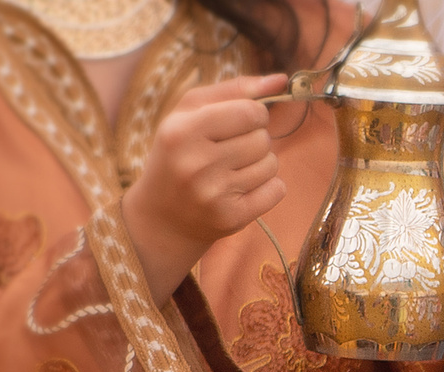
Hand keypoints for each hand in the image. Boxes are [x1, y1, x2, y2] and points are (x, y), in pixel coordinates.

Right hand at [120, 73, 287, 298]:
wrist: (162, 216)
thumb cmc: (178, 154)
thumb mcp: (190, 114)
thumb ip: (234, 90)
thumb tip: (280, 80)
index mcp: (181, 131)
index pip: (248, 112)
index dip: (254, 113)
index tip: (243, 120)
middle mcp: (196, 163)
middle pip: (262, 139)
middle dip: (255, 139)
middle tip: (231, 149)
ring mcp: (214, 194)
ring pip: (272, 164)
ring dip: (261, 163)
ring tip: (234, 169)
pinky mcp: (232, 218)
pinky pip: (278, 190)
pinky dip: (269, 187)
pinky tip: (244, 189)